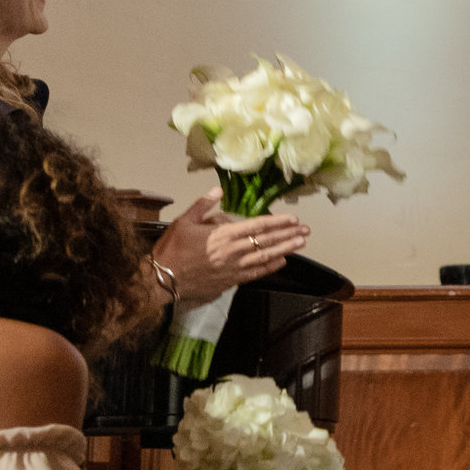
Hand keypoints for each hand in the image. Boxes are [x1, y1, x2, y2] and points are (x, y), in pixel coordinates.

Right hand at [154, 193, 308, 307]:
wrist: (163, 279)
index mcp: (223, 234)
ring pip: (265, 256)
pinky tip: (282, 262)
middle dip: (288, 235)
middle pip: (267, 241)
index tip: (294, 219)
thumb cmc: (172, 249)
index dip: (278, 222)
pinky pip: (256, 273)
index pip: (257, 226)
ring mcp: (234, 267)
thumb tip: (219, 190)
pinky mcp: (231, 280)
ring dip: (286, 249)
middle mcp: (233, 251)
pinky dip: (270, 266)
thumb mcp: (183, 221)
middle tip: (306, 231)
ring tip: (302, 244)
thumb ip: (203, 205)